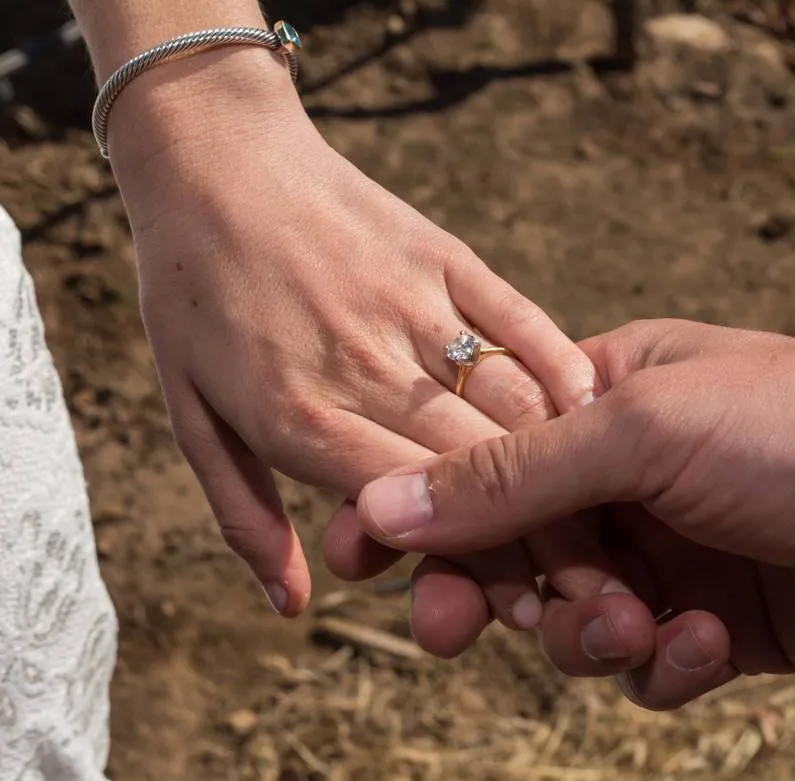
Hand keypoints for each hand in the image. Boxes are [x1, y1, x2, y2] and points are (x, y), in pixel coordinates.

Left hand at [105, 47, 625, 622]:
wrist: (213, 161)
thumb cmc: (193, 297)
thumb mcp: (191, 415)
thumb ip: (244, 517)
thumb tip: (291, 607)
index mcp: (302, 419)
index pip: (417, 513)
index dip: (483, 565)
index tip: (529, 606)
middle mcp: (367, 369)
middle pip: (478, 469)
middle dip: (542, 534)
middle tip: (587, 577)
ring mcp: (412, 306)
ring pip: (511, 404)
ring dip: (566, 464)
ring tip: (603, 510)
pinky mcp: (445, 257)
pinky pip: (519, 321)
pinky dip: (563, 368)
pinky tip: (595, 407)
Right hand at [355, 319, 794, 708]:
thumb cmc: (791, 428)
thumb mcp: (636, 430)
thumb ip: (506, 474)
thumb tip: (383, 500)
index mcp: (595, 406)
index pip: (475, 461)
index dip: (414, 511)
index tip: (356, 556)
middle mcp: (623, 481)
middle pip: (509, 554)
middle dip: (488, 594)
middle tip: (457, 629)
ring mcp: (667, 553)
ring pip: (571, 622)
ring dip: (588, 636)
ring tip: (640, 626)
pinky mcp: (713, 621)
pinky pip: (646, 665)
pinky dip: (666, 665)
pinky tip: (707, 643)